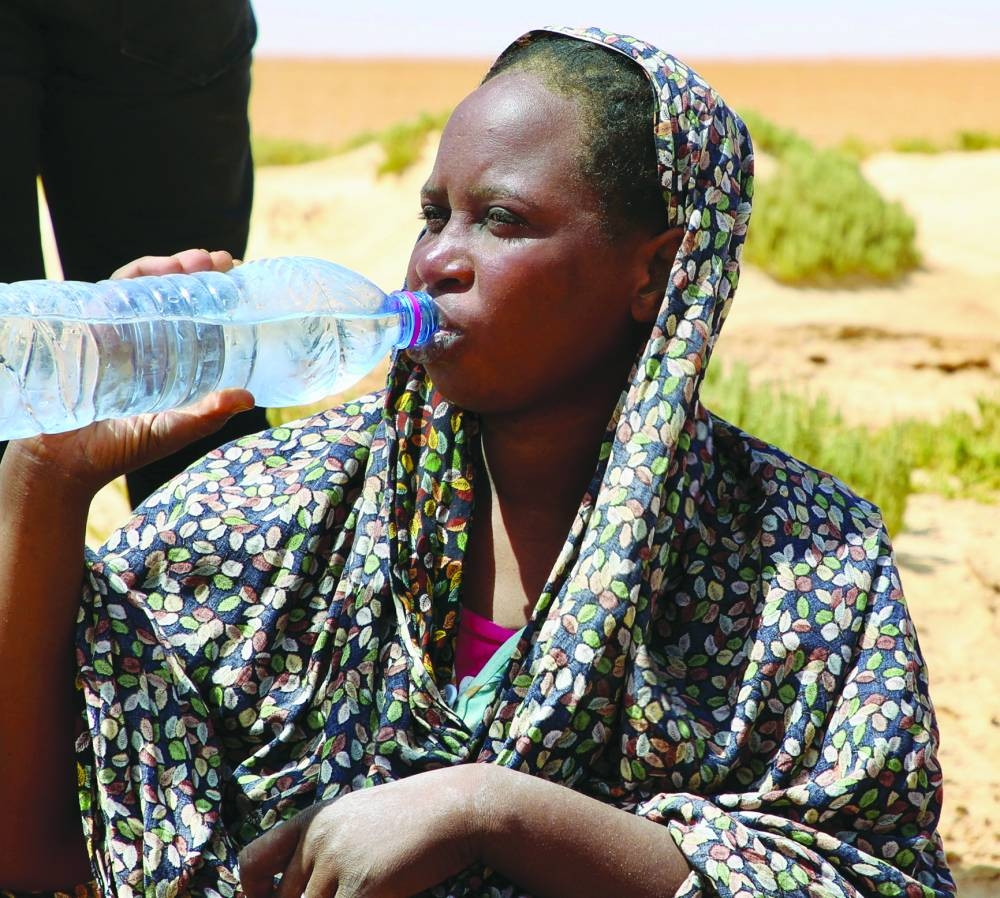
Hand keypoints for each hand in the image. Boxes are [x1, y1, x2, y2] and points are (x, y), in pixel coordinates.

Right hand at [3, 249, 253, 495]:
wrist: (64, 462)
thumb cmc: (123, 449)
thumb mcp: (174, 429)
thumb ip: (208, 415)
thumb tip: (248, 397)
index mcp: (173, 360)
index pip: (200, 316)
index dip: (219, 295)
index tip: (241, 277)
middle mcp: (148, 340)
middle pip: (176, 294)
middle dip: (200, 272)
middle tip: (223, 262)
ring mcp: (118, 331)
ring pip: (146, 287)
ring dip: (172, 267)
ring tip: (197, 260)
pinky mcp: (89, 328)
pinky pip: (111, 294)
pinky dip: (133, 278)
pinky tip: (154, 272)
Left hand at [238, 767, 481, 897]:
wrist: (455, 808)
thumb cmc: (411, 819)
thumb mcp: (355, 822)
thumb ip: (323, 851)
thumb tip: (294, 889)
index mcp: (312, 819)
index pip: (252, 861)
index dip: (252, 891)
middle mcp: (316, 837)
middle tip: (344, 892)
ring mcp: (337, 860)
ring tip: (366, 892)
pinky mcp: (361, 885)